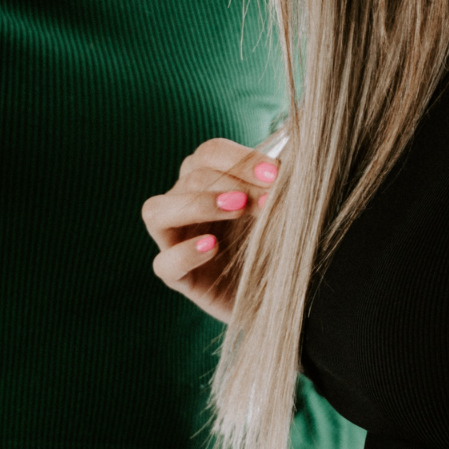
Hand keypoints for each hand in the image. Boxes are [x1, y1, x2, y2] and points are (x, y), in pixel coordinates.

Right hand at [141, 135, 282, 322]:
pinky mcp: (178, 279)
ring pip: (156, 211)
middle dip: (233, 182)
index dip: (240, 158)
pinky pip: (163, 263)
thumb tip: (292, 153)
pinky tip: (212, 246)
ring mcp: (175, 242)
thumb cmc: (279, 244)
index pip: (209, 153)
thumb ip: (278, 183)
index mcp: (208, 181)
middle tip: (268, 199)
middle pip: (190, 176)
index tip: (275, 173)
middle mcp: (185, 205)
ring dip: (198, 204)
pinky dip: (184, 252)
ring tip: (237, 208)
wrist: (284, 295)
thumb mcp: (282, 210)